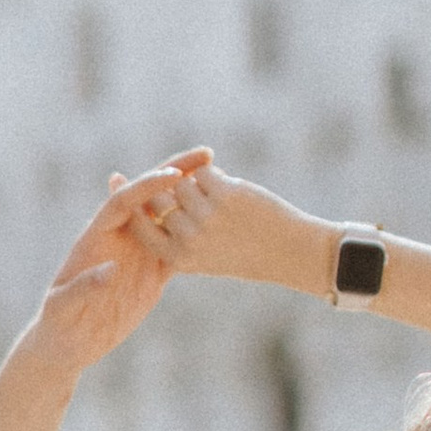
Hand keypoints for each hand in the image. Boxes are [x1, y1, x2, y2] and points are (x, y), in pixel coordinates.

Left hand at [20, 149, 212, 378]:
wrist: (68, 342)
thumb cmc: (57, 322)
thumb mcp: (64, 306)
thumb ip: (84, 287)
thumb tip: (110, 271)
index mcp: (95, 238)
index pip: (122, 201)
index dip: (145, 186)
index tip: (172, 175)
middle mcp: (118, 238)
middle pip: (149, 196)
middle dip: (176, 171)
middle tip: (206, 154)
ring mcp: (138, 253)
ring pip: (167, 215)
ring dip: (190, 193)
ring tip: (219, 174)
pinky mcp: (152, 273)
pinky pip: (177, 245)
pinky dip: (195, 230)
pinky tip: (219, 216)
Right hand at [144, 157, 329, 292]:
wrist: (290, 252)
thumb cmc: (244, 254)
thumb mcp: (204, 256)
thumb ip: (176, 235)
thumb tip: (146, 199)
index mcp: (179, 258)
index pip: (141, 226)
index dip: (140, 208)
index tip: (146, 199)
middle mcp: (189, 238)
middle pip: (158, 199)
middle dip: (168, 192)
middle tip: (184, 191)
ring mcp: (207, 215)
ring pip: (181, 182)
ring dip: (195, 181)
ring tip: (214, 192)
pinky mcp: (226, 194)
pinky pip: (205, 172)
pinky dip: (215, 174)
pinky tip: (228, 185)